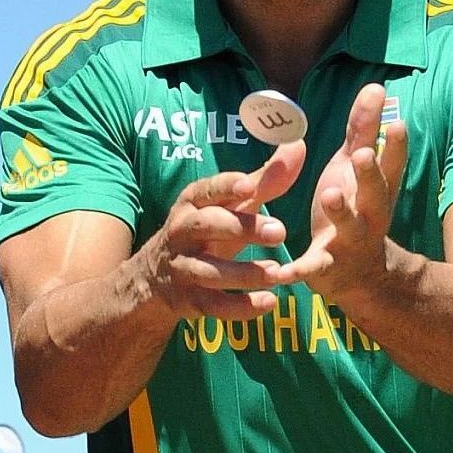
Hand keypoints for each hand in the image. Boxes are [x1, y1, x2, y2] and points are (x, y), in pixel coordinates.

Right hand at [138, 140, 304, 320]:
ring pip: (210, 271)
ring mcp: (183, 268)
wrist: (154, 280)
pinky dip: (240, 308)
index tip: (248, 185)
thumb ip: (264, 181)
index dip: (226, 187)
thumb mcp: (228, 206)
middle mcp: (182, 233)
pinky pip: (214, 306)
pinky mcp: (189, 301)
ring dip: (245, 273)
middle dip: (242, 228)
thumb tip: (298, 145)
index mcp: (192, 204)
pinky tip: (269, 303)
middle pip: (207, 227)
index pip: (206, 190)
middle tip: (280, 232)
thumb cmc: (204, 233)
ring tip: (277, 273)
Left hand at [277, 82, 410, 303]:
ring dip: (340, 212)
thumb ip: (364, 131)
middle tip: (363, 155)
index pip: (391, 165)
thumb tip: (376, 86)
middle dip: (371, 175)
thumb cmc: (355, 208)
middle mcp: (370, 216)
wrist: (361, 277)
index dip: (395, 146)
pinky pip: (313, 268)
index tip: (398, 123)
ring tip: (330, 195)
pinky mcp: (326, 268)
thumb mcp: (356, 169)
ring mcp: (350, 242)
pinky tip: (284, 271)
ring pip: (348, 227)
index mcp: (376, 190)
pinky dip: (299, 271)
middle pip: (375, 195)